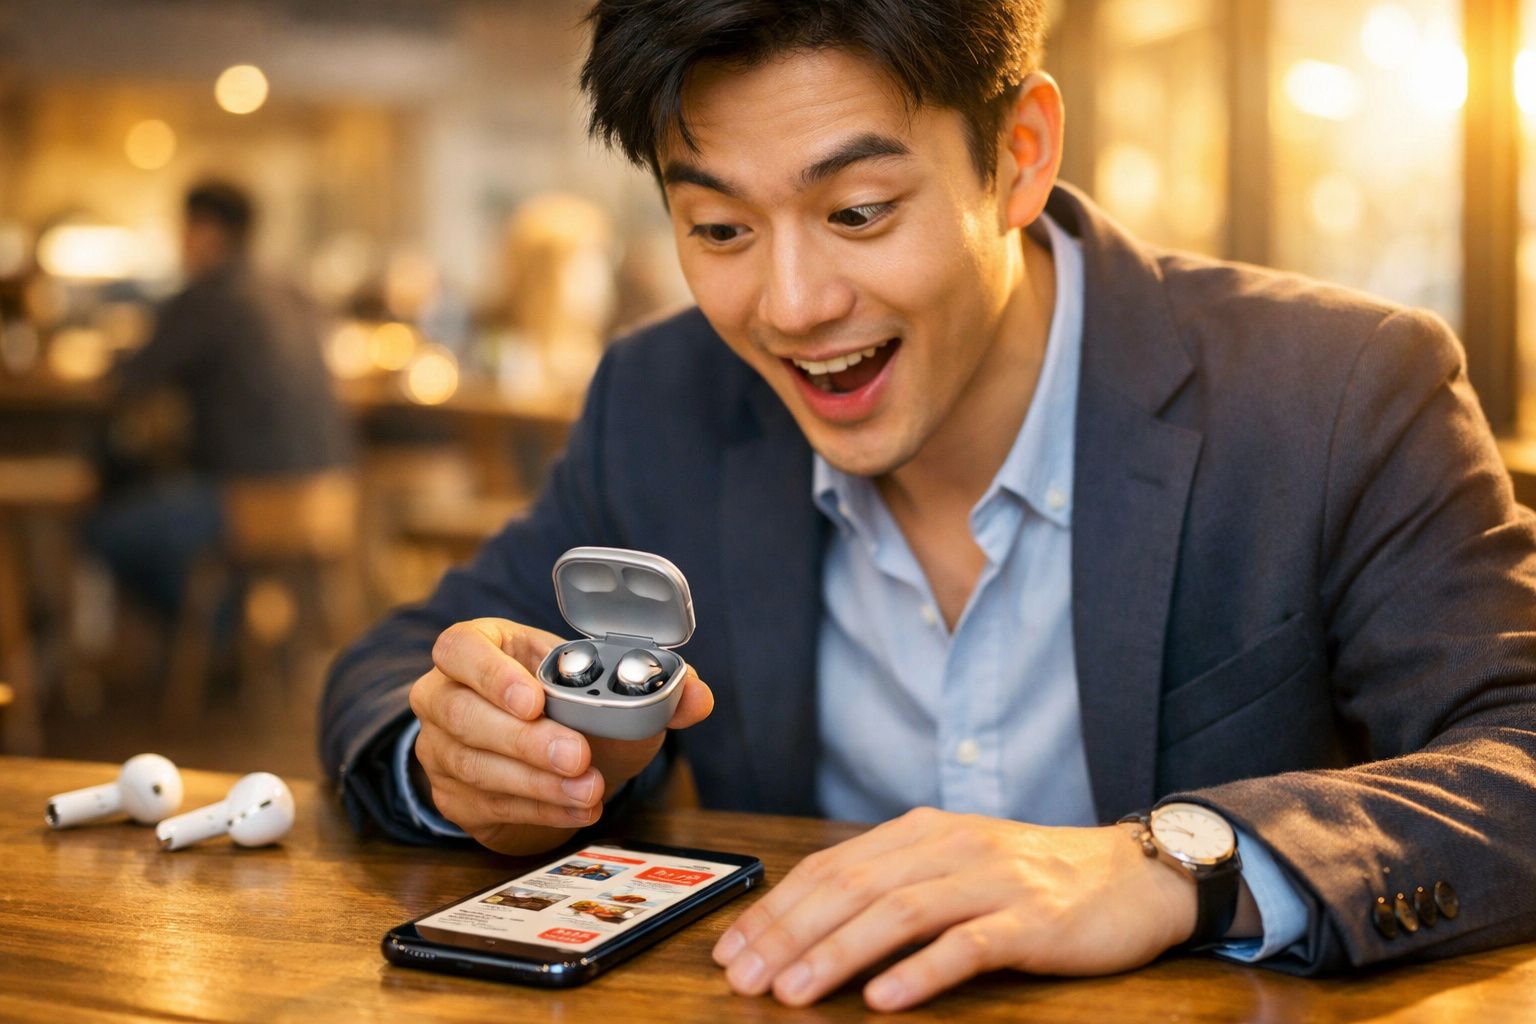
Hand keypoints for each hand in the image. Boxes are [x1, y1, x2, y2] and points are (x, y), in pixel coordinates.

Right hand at [409, 617, 713, 854]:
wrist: (546, 755)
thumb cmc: (570, 704)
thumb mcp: (605, 685)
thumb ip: (656, 686)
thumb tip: (697, 694)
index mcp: (477, 647)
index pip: (458, 649)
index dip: (490, 673)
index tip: (534, 698)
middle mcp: (446, 695)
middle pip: (466, 715)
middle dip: (526, 740)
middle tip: (577, 755)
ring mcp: (441, 748)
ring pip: (477, 766)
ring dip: (538, 782)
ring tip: (589, 788)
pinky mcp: (454, 797)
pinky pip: (490, 805)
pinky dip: (539, 808)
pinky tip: (576, 807)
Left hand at [712, 808, 1197, 1010]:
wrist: (1134, 874)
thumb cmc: (1036, 877)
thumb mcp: (955, 865)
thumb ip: (894, 883)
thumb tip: (813, 923)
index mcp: (921, 833)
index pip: (831, 867)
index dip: (775, 908)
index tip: (732, 949)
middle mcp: (949, 848)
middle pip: (851, 888)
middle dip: (788, 935)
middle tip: (743, 978)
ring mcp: (991, 881)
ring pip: (897, 913)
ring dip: (838, 953)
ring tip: (794, 992)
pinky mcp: (1032, 920)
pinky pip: (967, 945)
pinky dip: (920, 971)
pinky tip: (885, 997)